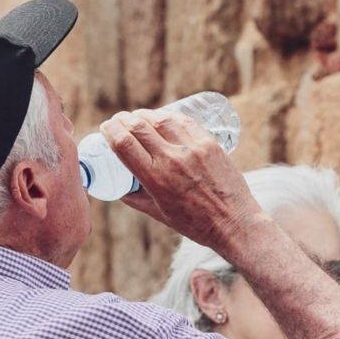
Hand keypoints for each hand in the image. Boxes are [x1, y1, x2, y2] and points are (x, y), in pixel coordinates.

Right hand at [99, 109, 263, 251]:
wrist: (234, 223)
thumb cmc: (195, 224)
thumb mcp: (158, 214)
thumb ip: (135, 198)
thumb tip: (118, 186)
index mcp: (155, 179)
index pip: (123, 143)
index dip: (110, 130)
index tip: (105, 128)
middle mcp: (172, 160)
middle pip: (138, 126)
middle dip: (123, 120)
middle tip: (119, 121)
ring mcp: (192, 149)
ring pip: (161, 119)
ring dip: (144, 115)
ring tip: (137, 117)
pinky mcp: (209, 143)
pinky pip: (184, 121)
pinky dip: (168, 116)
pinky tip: (161, 117)